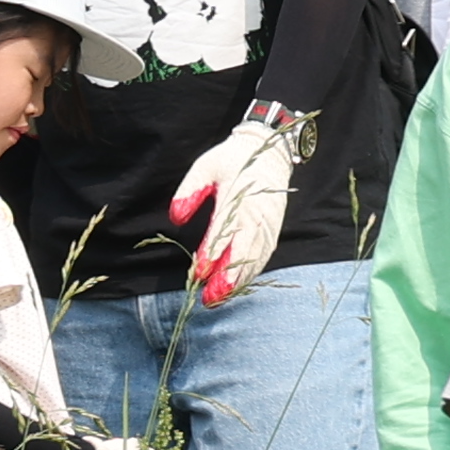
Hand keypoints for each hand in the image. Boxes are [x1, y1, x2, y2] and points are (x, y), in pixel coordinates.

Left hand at [165, 100, 311, 306]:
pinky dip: (251, 273)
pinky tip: (237, 286)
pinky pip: (264, 255)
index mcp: (238, 195)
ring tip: (219, 298)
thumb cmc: (232, 159)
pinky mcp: (274, 229)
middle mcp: (257, 212)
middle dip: (227, 276)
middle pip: (244, 249)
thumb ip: (189, 191)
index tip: (199, 271)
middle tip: (209, 297)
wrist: (270, 151)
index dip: (212, 252)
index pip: (225, 228)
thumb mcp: (205, 167)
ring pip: (256, 257)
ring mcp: (269, 222)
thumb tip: (175, 217)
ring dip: (238, 280)